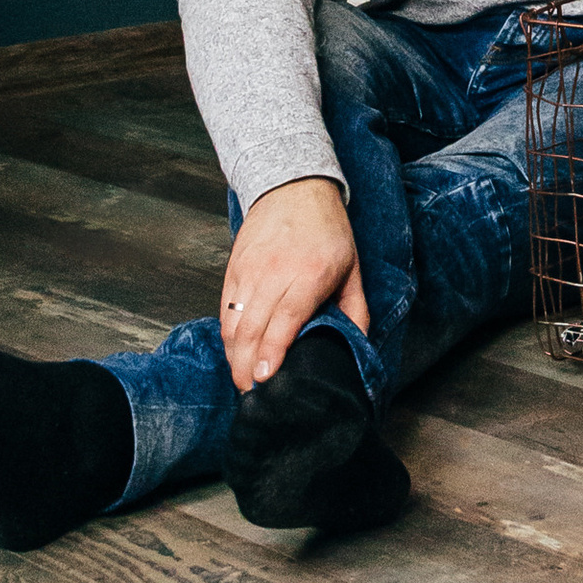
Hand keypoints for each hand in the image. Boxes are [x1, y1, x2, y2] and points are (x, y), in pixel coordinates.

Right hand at [218, 175, 368, 394]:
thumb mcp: (352, 268)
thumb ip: (356, 310)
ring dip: (234, 356)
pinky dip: (227, 336)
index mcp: (309, 275)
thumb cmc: (327, 230)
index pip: (283, 321)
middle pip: (251, 329)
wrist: (293, 187)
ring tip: (242, 381)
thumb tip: (356, 346)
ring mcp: (250, 271)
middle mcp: (274, 273)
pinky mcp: (233, 269)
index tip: (264, 379)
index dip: (271, 354)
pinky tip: (235, 353)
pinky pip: (225, 310)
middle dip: (246, 367)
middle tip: (252, 394)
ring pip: (233, 322)